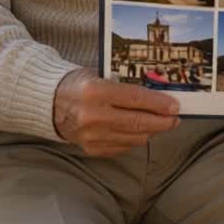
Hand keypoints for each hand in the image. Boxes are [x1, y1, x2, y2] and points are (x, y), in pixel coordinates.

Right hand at [52, 69, 180, 156]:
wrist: (49, 104)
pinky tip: (140, 130)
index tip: (174, 106)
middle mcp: (92, 116)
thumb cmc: (77, 84)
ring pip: (134, 138)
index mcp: (94, 92)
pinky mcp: (91, 148)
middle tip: (175, 119)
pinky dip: (135, 139)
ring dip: (152, 131)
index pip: (135, 99)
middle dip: (162, 122)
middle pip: (138, 122)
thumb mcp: (98, 74)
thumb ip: (123, 84)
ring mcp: (91, 136)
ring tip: (161, 123)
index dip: (158, 104)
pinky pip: (122, 147)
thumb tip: (157, 92)